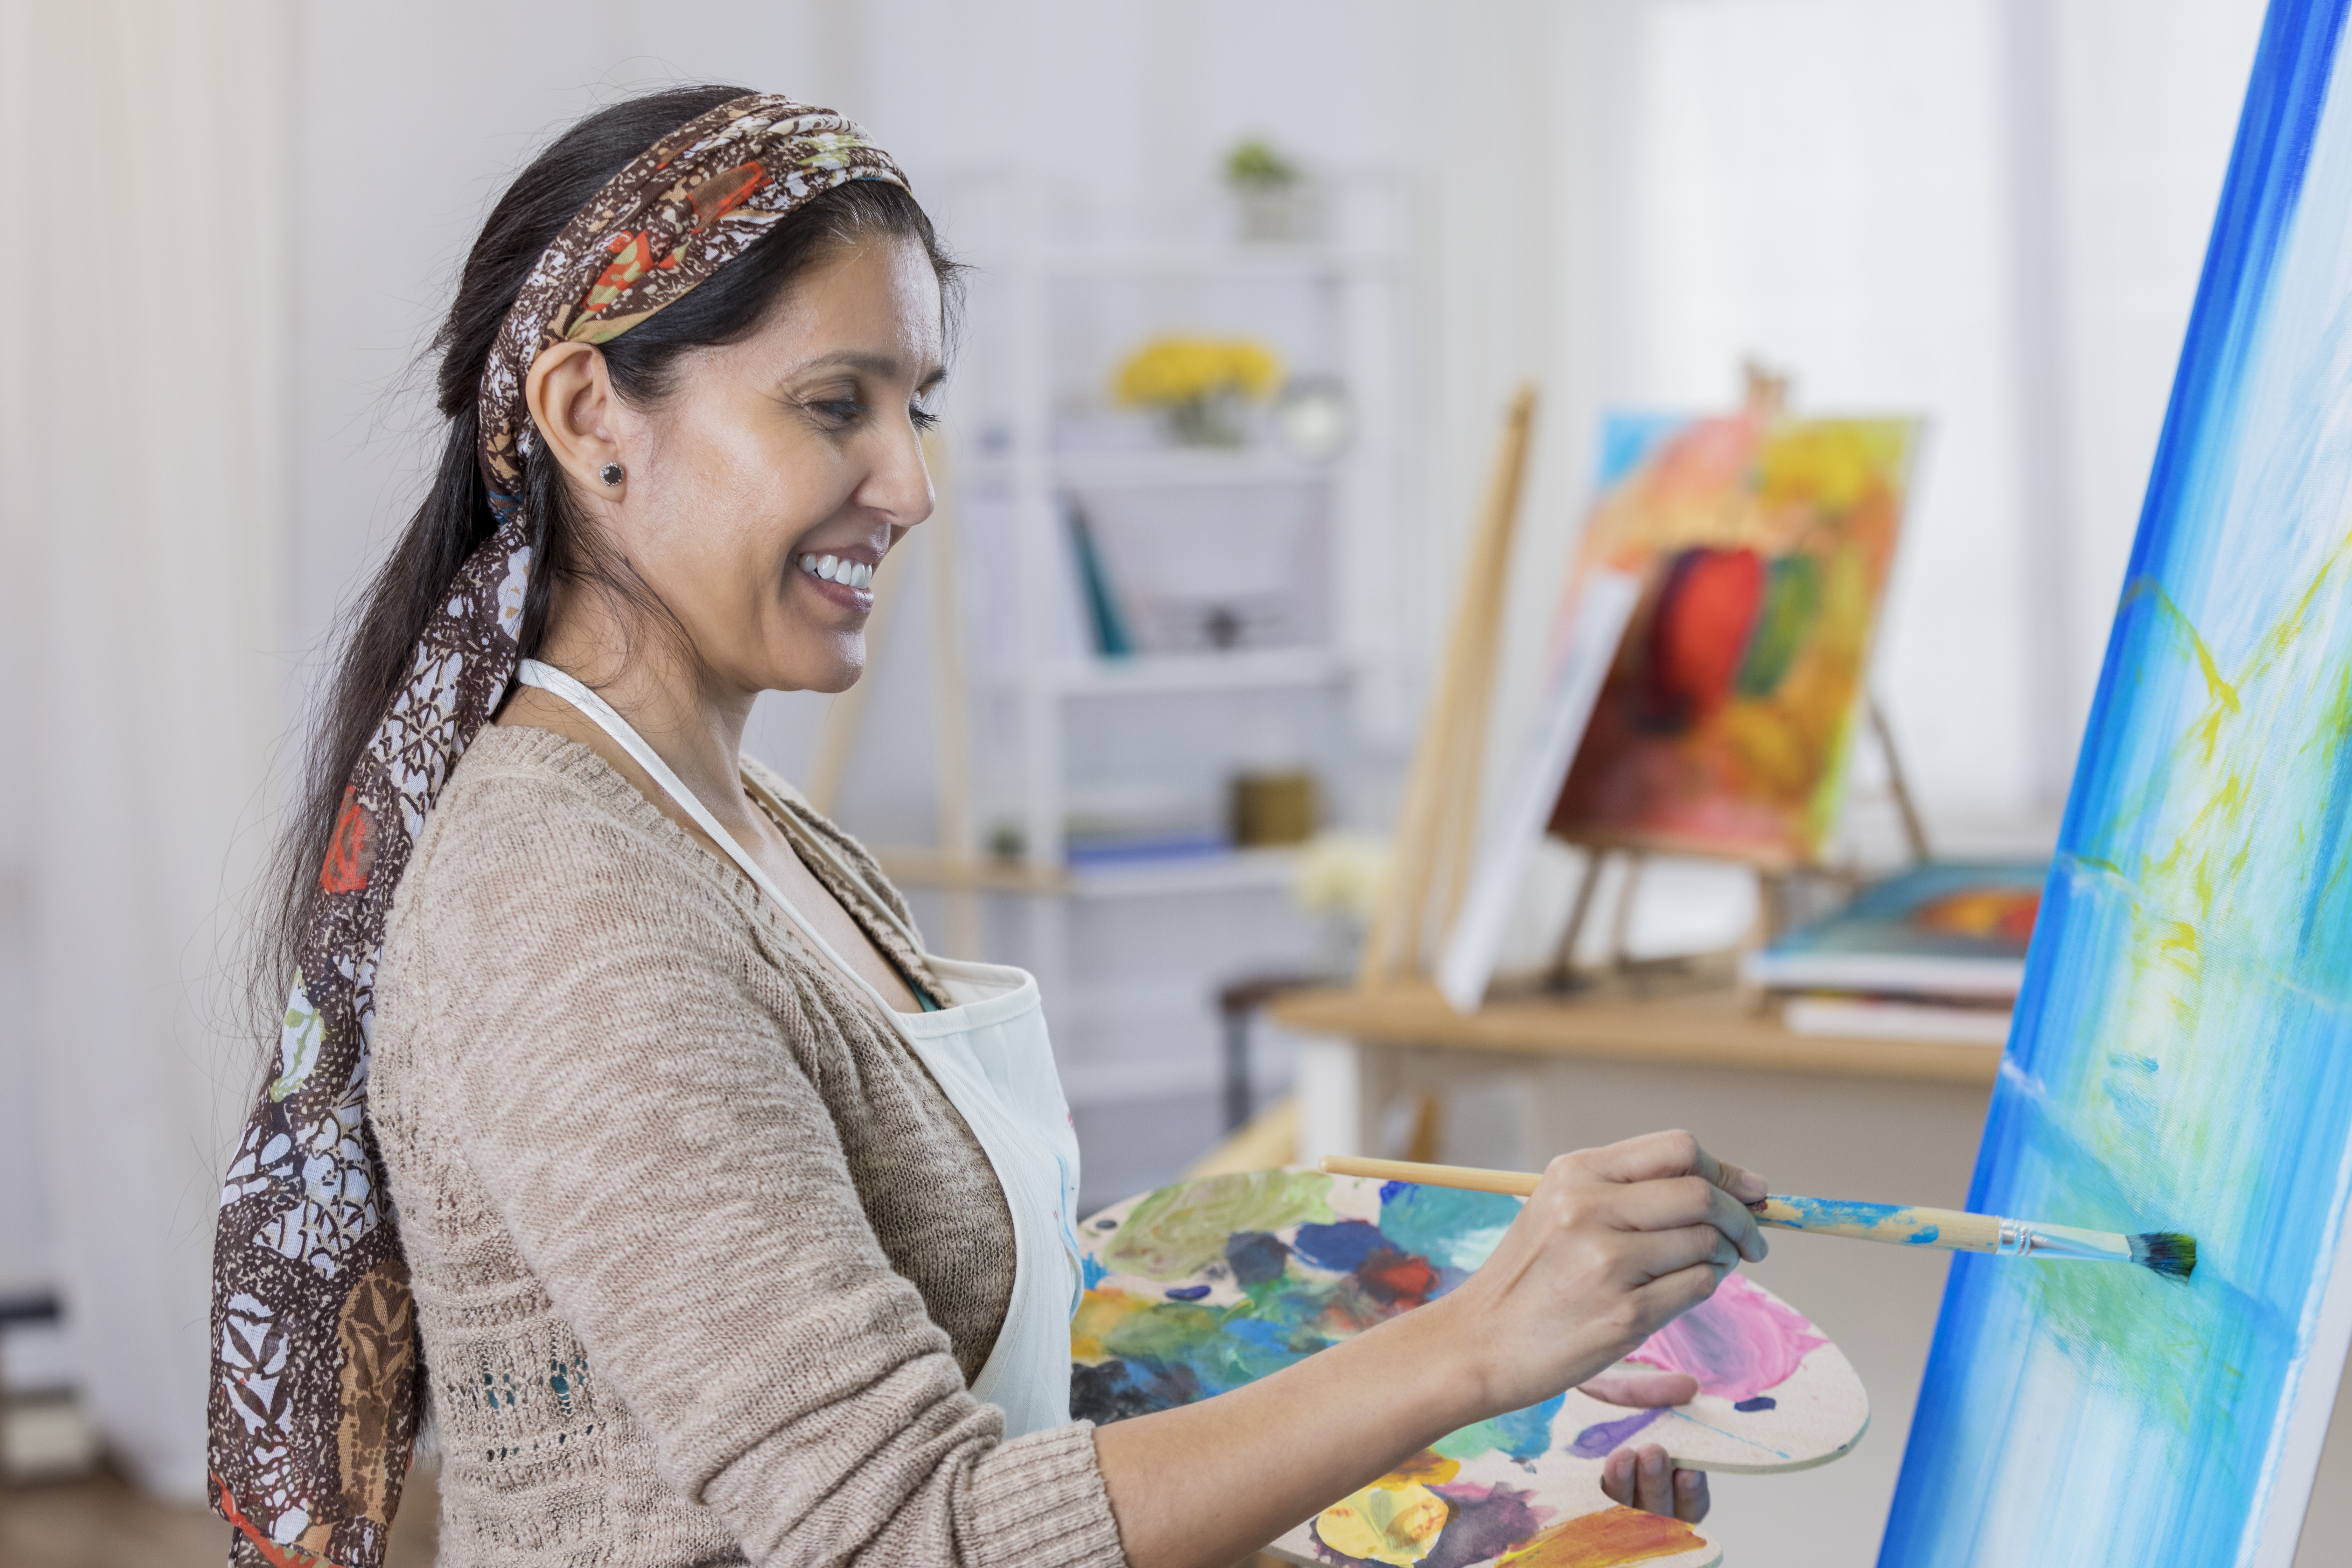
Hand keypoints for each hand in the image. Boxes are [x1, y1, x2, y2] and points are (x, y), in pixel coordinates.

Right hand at [1429, 1130, 1767, 1418]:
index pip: (1676, 1148)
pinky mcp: (1624, 1315)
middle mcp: (1588, 1209)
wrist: (1480, 1343)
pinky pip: (1697, 1287)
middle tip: (1752, 1240)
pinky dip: (1706, 1286)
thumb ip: (1628, 1190)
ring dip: (1725, 1256)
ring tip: (1711, 1267)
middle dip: (1742, 1217)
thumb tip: (1729, 1186)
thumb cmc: (1529, 1278)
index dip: (1725, 1170)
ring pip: (1706, 1242)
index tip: (1752, 1191)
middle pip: (1701, 1193)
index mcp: (1574, 1173)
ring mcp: (1606, 1263)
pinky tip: (1685, 1291)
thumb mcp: (1559, 1209)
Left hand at [1579, 1365, 1708, 1521]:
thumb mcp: (1604, 1390)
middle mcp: (1631, 1497)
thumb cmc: (1568, 1402)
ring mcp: (1599, 1508)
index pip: (1684, 1496)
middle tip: (1650, 1451)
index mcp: (1650, 1473)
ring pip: (1626, 1518)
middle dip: (1657, 1482)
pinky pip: (1587, 1523)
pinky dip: (1596, 1509)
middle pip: (1658, 1508)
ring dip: (1627, 1488)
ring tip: (1621, 1455)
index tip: (1690, 1469)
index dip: (1691, 1489)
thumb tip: (1690, 1385)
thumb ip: (1642, 1391)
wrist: (1518, 1398)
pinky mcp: (1567, 1513)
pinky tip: (1593, 1484)